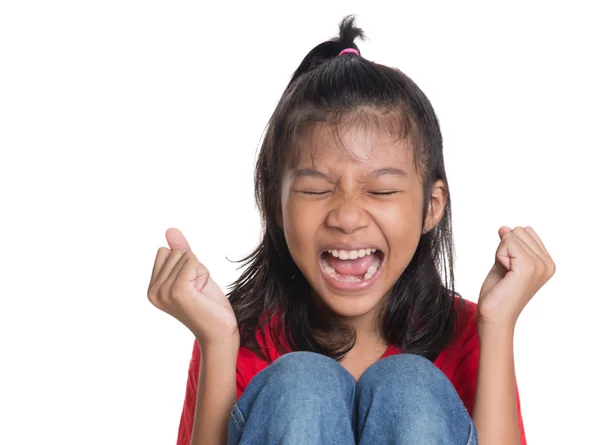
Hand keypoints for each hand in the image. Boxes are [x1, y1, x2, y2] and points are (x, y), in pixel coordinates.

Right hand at [147, 228, 238, 347]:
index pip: (165, 251)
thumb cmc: (208, 304)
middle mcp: (153, 291)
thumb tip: (170, 229)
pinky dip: (204, 274)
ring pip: (186, 256)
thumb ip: (180, 252)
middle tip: (197, 290)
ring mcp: (164, 292)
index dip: (185, 263)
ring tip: (200, 293)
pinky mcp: (178, 291)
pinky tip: (202, 293)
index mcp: (152, 288)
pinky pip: (193, 262)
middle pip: (176, 253)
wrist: (219, 331)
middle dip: (194, 266)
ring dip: (200, 271)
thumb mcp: (192, 273)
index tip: (191, 284)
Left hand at [478, 226, 555, 326]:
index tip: (509, 268)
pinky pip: (507, 243)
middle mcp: (547, 263)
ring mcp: (540, 265)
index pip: (524, 232)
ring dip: (501, 253)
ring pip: (512, 236)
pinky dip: (499, 256)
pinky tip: (504, 274)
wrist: (495, 316)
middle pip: (518, 231)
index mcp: (547, 262)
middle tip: (506, 271)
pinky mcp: (528, 267)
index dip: (509, 246)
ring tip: (506, 274)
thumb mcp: (505, 262)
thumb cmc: (499, 292)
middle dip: (505, 248)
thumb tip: (505, 227)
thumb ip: (509, 244)